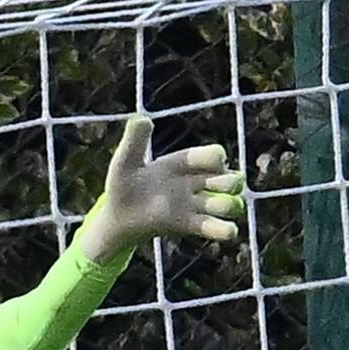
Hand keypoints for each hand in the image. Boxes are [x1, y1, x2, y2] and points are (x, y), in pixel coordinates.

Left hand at [78, 115, 243, 260]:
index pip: (213, 156)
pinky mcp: (189, 224)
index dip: (217, 158)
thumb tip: (141, 118)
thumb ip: (134, 142)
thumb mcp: (125, 161)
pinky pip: (213, 226)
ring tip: (224, 206)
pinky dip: (224, 229)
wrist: (117, 216)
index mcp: (185, 163)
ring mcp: (195, 205)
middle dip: (230, 182)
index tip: (215, 161)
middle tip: (221, 185)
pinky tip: (229, 231)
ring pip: (227, 203)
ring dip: (230, 204)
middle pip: (228, 179)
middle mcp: (196, 182)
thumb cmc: (123, 185)